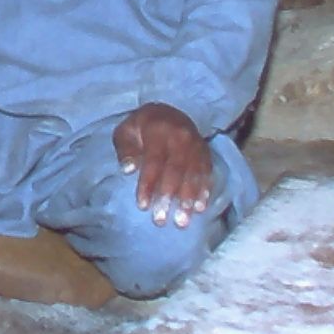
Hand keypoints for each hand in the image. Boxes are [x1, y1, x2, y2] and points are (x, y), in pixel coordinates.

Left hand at [112, 104, 213, 227]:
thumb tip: (128, 170)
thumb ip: (125, 150)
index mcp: (158, 129)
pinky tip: (200, 208)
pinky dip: (204, 191)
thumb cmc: (141, 128)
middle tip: (160, 220)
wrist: (167, 112)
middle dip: (168, 197)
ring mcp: (196, 144)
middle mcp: (181, 136)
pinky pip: (207, 173)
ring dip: (188, 199)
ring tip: (181, 221)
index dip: (148, 184)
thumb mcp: (126, 131)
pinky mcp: (205, 152)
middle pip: (176, 170)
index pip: (154, 160)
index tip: (142, 206)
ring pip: (193, 174)